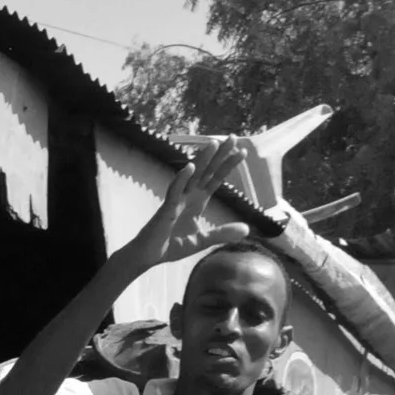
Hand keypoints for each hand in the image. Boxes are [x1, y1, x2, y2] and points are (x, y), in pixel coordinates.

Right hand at [125, 137, 251, 269]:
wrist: (147, 256)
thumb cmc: (170, 246)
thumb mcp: (201, 241)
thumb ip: (222, 233)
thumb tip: (247, 229)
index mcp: (196, 202)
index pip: (215, 179)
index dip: (227, 166)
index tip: (242, 152)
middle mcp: (187, 197)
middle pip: (206, 171)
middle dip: (219, 155)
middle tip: (233, 137)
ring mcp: (176, 201)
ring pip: (191, 176)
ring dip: (202, 160)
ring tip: (213, 144)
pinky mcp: (166, 210)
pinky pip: (174, 192)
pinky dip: (181, 179)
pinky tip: (189, 167)